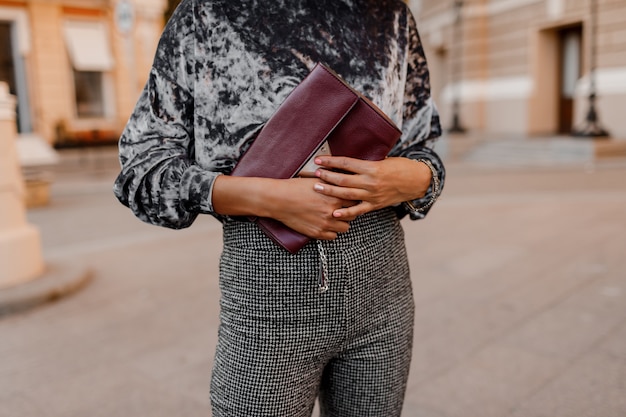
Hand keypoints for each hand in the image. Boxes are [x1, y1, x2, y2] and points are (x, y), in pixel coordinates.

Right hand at [267, 177, 357, 239]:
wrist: (279, 200)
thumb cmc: (295, 188)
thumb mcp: (317, 181)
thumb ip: (332, 183)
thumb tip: (342, 181)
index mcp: (334, 196)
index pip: (354, 200)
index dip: (352, 200)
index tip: (348, 200)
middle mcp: (332, 210)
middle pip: (353, 214)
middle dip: (349, 212)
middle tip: (342, 209)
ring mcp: (325, 223)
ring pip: (345, 228)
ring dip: (341, 223)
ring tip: (334, 218)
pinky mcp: (317, 233)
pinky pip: (333, 237)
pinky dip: (331, 232)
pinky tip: (326, 225)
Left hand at [312, 156, 431, 218]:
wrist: (417, 181)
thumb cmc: (401, 167)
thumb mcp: (383, 160)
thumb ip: (366, 163)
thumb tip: (347, 161)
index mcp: (372, 167)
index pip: (346, 163)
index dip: (331, 161)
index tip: (319, 160)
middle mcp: (370, 182)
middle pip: (343, 179)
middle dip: (327, 176)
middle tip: (314, 174)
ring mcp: (372, 195)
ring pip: (347, 194)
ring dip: (331, 191)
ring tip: (318, 188)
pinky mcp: (375, 205)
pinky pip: (358, 210)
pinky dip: (346, 213)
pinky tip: (335, 213)